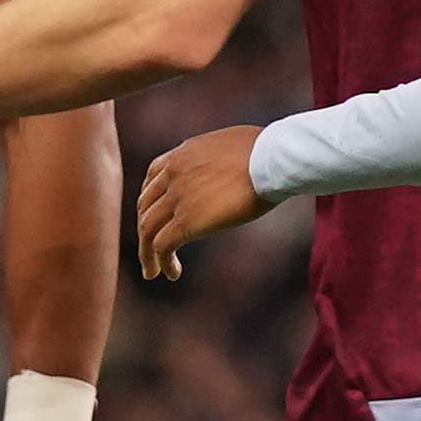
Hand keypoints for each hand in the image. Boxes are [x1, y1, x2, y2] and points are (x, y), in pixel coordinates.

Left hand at [131, 126, 275, 282]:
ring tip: (153, 271)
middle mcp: (173, 172)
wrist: (274, 158)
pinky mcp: (186, 220)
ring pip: (147, 229)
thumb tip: (236, 166)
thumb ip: (221, 159)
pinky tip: (172, 274)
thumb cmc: (270, 151)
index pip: (153, 177)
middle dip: (146, 228)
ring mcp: (177, 196)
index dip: (151, 200)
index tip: (157, 216)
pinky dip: (162, 262)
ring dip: (147, 253)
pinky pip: (162, 246)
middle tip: (151, 248)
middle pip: (146, 206)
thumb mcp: (235, 146)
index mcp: (184, 153)